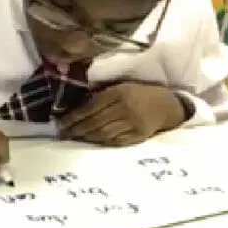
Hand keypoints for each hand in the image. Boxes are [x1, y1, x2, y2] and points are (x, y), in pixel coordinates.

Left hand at [58, 83, 187, 146]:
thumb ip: (101, 94)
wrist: (166, 105)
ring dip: (86, 137)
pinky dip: (101, 141)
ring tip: (75, 137)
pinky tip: (92, 141)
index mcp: (119, 93)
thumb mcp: (121, 86)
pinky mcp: (138, 136)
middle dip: (76, 129)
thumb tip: (76, 105)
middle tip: (63, 133)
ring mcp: (132, 123)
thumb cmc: (139, 93)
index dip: (73, 116)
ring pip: (103, 133)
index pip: (90, 106)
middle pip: (95, 122)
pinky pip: (115, 141)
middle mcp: (125, 108)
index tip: (61, 122)